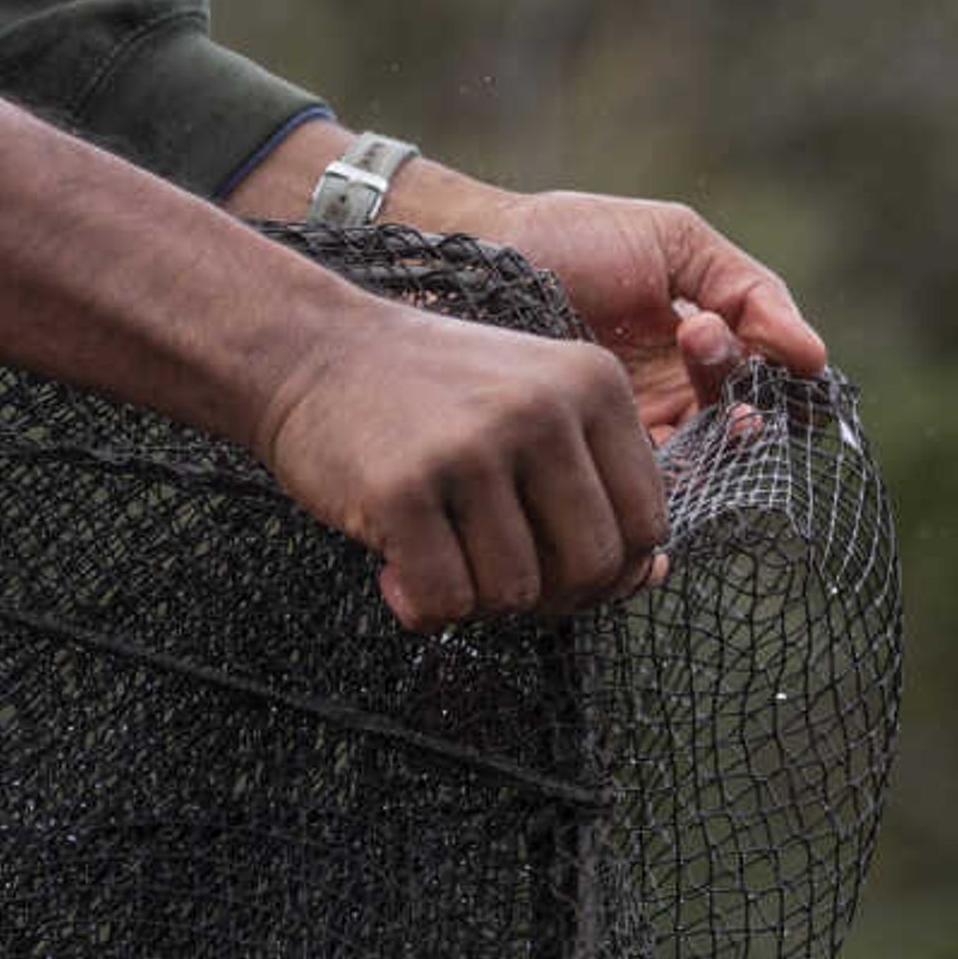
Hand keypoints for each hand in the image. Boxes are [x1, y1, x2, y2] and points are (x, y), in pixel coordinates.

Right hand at [253, 302, 671, 629]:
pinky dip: (421, 607)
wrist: (306, 351)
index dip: (607, 568)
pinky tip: (394, 568)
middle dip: (548, 596)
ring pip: (518, 594)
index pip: (646, 522)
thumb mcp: (532, 404)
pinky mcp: (404, 489)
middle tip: (492, 572)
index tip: (551, 559)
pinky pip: (446, 603)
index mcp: (593, 381)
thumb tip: (651, 577)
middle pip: (592, 567)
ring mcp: (473, 446)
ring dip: (475, 599)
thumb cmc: (428, 394)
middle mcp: (543, 408)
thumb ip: (594, 482)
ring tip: (436, 553)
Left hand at [476, 190, 827, 436]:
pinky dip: (675, 462)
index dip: (791, 383)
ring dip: (713, 418)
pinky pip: (652, 484)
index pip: (770, 385)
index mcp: (701, 344)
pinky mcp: (594, 457)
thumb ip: (751, 290)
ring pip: (708, 460)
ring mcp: (635, 429)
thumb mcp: (675, 242)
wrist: (477, 258)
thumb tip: (816, 356)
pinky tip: (662, 415)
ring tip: (687, 353)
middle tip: (701, 337)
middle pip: (745, 426)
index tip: (788, 358)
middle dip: (738, 383)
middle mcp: (675, 395)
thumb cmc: (571, 237)